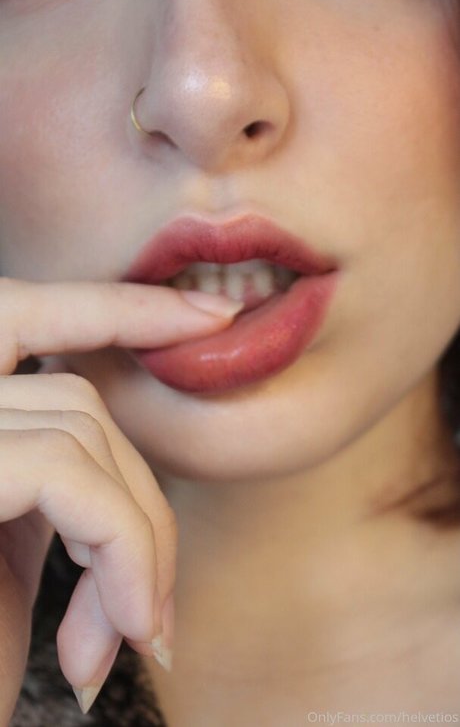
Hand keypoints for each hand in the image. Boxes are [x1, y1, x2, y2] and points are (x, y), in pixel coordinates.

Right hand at [0, 277, 241, 719]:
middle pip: (77, 396)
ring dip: (136, 541)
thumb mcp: (13, 559)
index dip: (118, 306)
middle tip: (157, 602)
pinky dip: (123, 547)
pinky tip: (126, 626)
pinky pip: (66, 473)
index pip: (28, 317)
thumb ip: (58, 488)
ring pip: (86, 433)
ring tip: (131, 628)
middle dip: (142, 485)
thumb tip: (129, 479)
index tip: (212, 316)